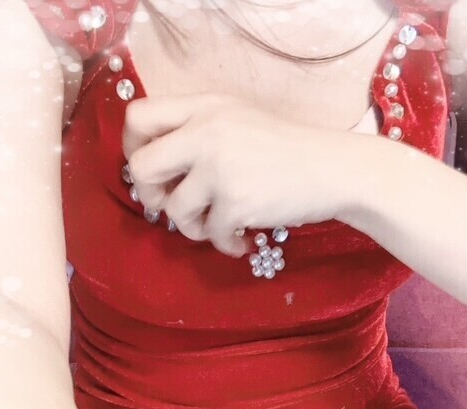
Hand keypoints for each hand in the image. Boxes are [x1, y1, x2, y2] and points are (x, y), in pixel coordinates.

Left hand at [122, 93, 349, 256]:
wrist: (333, 169)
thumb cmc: (287, 147)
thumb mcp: (238, 120)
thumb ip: (197, 132)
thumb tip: (156, 169)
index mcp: (204, 107)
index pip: (138, 117)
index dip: (133, 147)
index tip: (152, 169)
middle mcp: (206, 133)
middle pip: (142, 167)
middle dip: (149, 194)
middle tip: (167, 204)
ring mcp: (220, 169)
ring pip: (174, 211)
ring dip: (192, 227)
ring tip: (217, 226)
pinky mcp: (236, 203)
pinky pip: (211, 235)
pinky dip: (225, 244)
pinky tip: (241, 240)